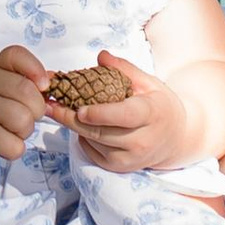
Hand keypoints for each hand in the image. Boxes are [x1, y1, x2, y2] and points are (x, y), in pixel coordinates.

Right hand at [0, 46, 50, 171]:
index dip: (35, 69)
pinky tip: (1, 143)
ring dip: (24, 131)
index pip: (16, 55)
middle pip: (28, 93)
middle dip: (36, 109)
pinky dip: (14, 149)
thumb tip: (52, 83)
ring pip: (24, 120)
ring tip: (10, 130)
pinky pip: (15, 145)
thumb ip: (24, 80)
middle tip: (25, 115)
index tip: (43, 85)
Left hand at [67, 51, 195, 173]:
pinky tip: (80, 125)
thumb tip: (101, 56)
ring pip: (93, 143)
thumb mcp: (148, 82)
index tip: (80, 109)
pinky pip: (92, 153)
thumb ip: (124, 68)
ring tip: (58, 109)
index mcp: (151, 114)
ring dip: (74, 126)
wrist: (175, 138)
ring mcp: (130, 158)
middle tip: (50, 104)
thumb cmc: (159, 105)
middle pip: (101, 132)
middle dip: (71, 118)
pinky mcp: (120, 168)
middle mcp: (142, 141)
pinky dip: (82, 138)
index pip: (124, 116)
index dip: (100, 114)